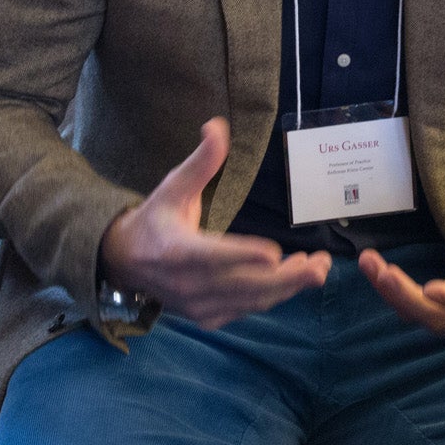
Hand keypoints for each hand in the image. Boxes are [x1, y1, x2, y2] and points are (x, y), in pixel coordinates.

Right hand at [101, 118, 330, 327]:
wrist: (124, 263)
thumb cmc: (155, 219)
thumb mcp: (173, 187)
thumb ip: (201, 162)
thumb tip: (217, 126)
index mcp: (176, 251)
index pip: (213, 257)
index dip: (244, 256)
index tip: (274, 253)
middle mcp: (188, 284)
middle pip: (244, 286)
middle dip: (287, 276)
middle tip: (320, 263)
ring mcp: (198, 306)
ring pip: (252, 301)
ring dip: (288, 287)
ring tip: (317, 268)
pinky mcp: (208, 317)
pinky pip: (247, 310)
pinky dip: (273, 297)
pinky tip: (293, 278)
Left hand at [361, 156, 444, 335]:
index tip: (430, 289)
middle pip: (438, 315)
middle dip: (408, 296)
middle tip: (385, 272)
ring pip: (418, 313)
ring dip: (391, 292)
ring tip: (368, 262)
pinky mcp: (434, 312)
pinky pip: (408, 307)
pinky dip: (388, 290)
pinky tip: (371, 267)